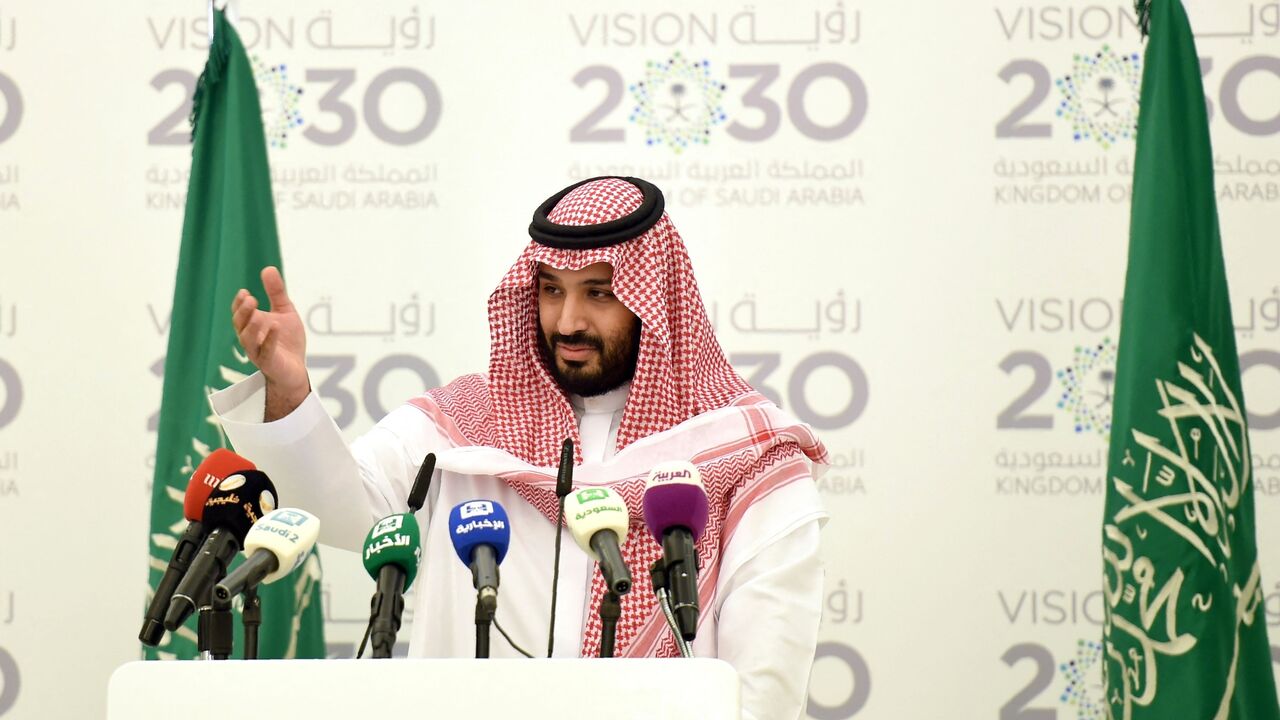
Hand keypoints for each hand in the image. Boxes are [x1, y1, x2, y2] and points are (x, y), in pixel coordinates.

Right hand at [231, 266, 309, 418]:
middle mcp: (251, 339)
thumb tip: (268, 268)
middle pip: (240, 325)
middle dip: (243, 312)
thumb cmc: (287, 341)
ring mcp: (259, 352)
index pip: (240, 314)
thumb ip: (277, 293)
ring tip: (258, 313)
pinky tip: (275, 326)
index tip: (244, 292)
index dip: (239, 304)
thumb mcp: (284, 312)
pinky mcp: (270, 363)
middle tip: (250, 298)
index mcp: (252, 326)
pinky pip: (266, 352)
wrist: (295, 369)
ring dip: (252, 326)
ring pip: (248, 340)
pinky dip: (270, 339)